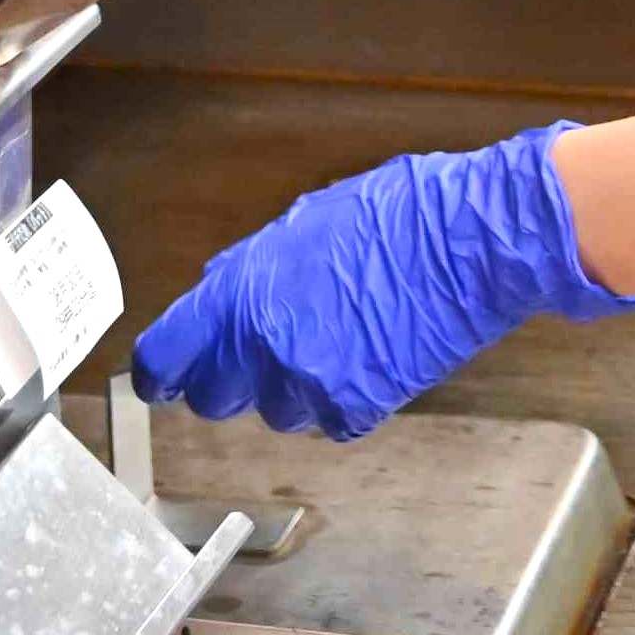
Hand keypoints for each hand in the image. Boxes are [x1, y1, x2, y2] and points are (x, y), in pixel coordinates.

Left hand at [129, 125, 634, 438]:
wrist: (475, 242)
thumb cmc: (405, 214)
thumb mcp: (311, 219)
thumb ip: (256, 267)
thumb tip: (224, 292)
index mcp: (243, 288)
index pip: (167, 354)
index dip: (159, 373)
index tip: (161, 381)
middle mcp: (264, 342)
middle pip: (214, 397)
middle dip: (231, 379)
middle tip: (264, 355)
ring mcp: (309, 381)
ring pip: (275, 411)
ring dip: (295, 388)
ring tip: (341, 341)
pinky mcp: (356, 407)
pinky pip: (329, 420)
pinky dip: (346, 400)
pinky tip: (373, 357)